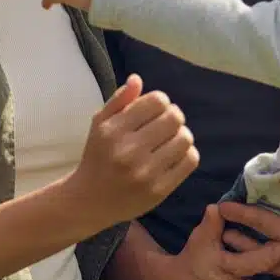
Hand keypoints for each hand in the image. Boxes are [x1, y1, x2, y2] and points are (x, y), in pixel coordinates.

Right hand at [65, 74, 198, 227]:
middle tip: (167, 123)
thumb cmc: (97, 156)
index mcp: (113, 130)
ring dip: (182, 134)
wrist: (89, 200)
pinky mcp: (159, 190)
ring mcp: (145, 173)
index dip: (161, 101)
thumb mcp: (99, 124)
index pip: (157, 101)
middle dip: (174, 116)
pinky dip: (187, 153)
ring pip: (185, 139)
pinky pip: (189, 161)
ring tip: (171, 139)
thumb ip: (119, 100)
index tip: (155, 109)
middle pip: (174, 118)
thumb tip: (137, 79)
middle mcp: (129, 151)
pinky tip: (175, 154)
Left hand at [218, 178, 279, 279]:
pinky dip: (255, 265)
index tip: (221, 206)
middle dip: (231, 235)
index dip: (239, 213)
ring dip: (241, 251)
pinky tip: (249, 262)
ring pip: (257, 261)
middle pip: (251, 245)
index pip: (260, 222)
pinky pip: (269, 273)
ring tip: (225, 242)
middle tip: (212, 227)